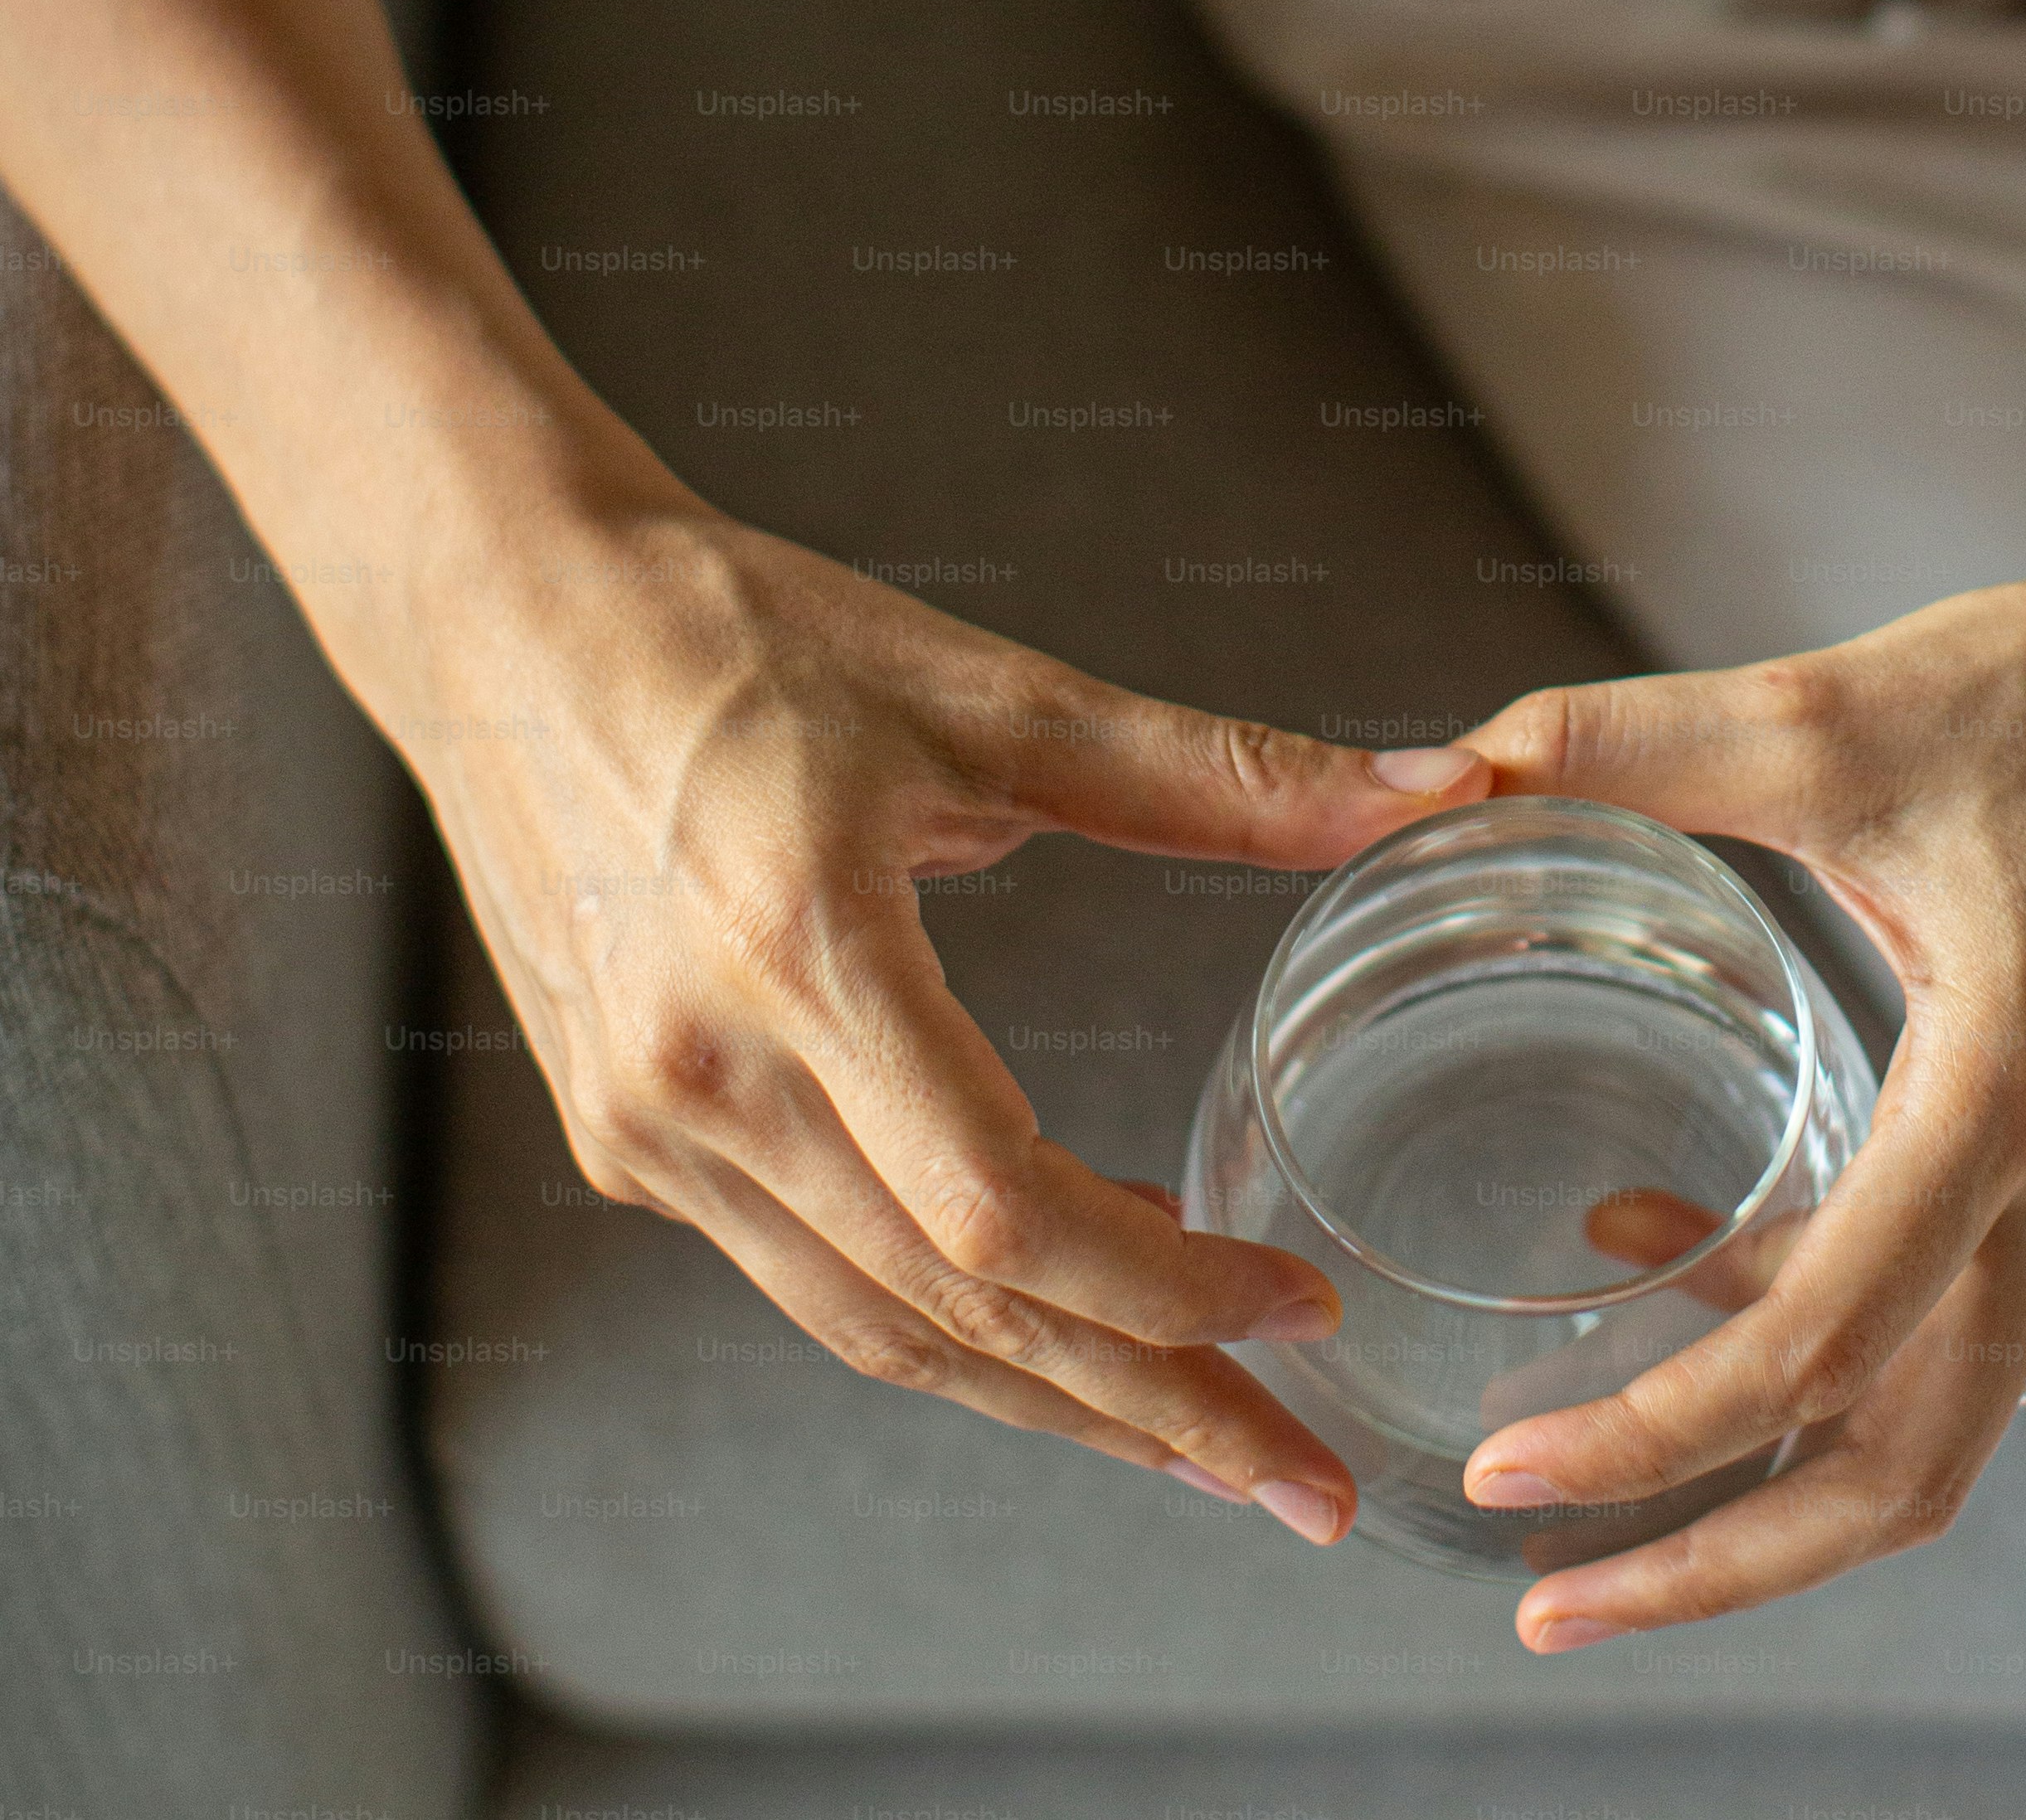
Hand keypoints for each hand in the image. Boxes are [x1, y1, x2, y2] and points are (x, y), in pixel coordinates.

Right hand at [389, 496, 1487, 1542]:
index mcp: (800, 953)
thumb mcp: (992, 696)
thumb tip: (1434, 794)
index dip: (1165, 1287)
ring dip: (1052, 1401)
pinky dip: (948, 1323)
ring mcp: (650, 1127)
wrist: (509, 622)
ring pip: (877, 1330)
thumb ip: (1221, 776)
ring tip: (1202, 1448)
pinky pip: (814, 1280)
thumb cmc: (741, 638)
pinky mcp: (629, 1139)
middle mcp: (706, 1075)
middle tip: (1298, 1486)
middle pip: (954, 1312)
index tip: (1299, 1310)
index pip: (999, 1208)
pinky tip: (1061, 1321)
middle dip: (1146, 1412)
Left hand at [1451, 502, 2025, 1642]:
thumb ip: (1626, 744)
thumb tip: (1436, 772)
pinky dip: (1798, 1325)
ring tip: (1587, 1485)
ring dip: (1764, 1476)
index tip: (1511, 1470)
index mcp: (2005, 1096)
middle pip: (1901, 1468)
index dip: (1658, 1436)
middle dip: (1722, 1562)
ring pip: (1927, 1415)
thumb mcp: (1834, 713)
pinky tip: (1653, 1233)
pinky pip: (1935, 1307)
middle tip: (1550, 1604)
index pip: (1824, 1342)